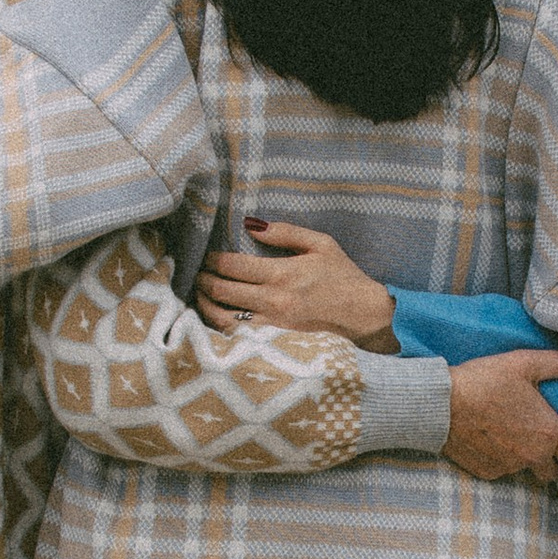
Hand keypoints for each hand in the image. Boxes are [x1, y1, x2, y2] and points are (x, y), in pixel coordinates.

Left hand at [197, 218, 396, 349]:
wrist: (360, 313)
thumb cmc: (342, 275)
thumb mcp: (321, 243)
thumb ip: (286, 232)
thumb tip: (252, 225)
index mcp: (282, 274)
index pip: (233, 266)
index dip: (213, 259)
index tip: (207, 254)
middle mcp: (273, 299)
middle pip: (223, 290)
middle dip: (203, 279)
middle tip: (197, 271)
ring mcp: (271, 320)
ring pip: (224, 316)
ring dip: (205, 304)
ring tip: (200, 292)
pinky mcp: (274, 333)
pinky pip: (238, 330)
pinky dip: (220, 322)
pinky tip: (215, 311)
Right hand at [445, 345, 557, 485]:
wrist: (440, 404)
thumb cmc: (484, 380)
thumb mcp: (525, 363)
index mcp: (549, 433)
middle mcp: (533, 457)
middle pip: (554, 473)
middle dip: (551, 460)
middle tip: (539, 437)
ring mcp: (509, 468)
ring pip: (527, 472)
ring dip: (525, 460)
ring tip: (511, 434)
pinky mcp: (487, 473)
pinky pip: (503, 472)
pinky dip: (501, 460)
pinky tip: (491, 439)